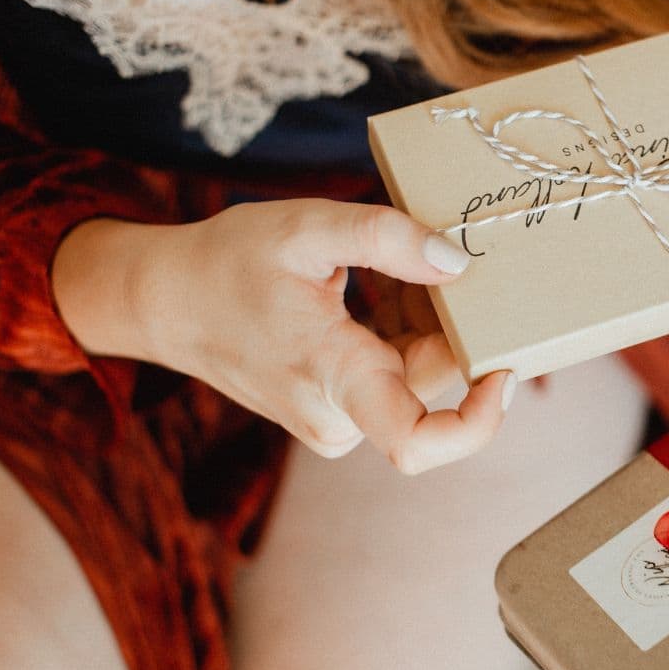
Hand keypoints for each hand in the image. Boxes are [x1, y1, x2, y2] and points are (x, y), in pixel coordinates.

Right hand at [55, 199, 513, 472]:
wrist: (163, 302)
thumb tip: (458, 261)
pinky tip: (383, 284)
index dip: (477, 422)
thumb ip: (384, 238)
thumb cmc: (226, 263)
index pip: (417, 441)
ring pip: (416, 371)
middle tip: (443, 258)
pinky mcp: (335, 411)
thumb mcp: (304, 228)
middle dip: (452, 322)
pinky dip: (402, 328)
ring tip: (399, 263)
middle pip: (431, 379)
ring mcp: (335, 419)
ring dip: (425, 319)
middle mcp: (338, 417)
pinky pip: (394, 371)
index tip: (505, 371)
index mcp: (332, 378)